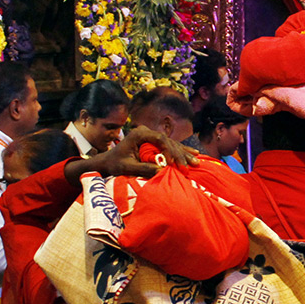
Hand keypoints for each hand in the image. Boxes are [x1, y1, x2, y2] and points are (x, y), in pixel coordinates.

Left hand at [72, 126, 197, 180]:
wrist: (108, 162)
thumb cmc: (115, 164)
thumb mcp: (127, 167)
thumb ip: (144, 168)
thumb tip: (162, 171)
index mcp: (139, 134)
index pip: (159, 139)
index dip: (170, 150)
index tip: (174, 163)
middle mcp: (146, 131)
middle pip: (168, 141)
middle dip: (180, 154)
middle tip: (189, 166)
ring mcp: (151, 136)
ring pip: (172, 144)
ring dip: (184, 154)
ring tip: (196, 161)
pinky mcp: (154, 142)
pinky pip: (170, 147)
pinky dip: (181, 152)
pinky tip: (194, 154)